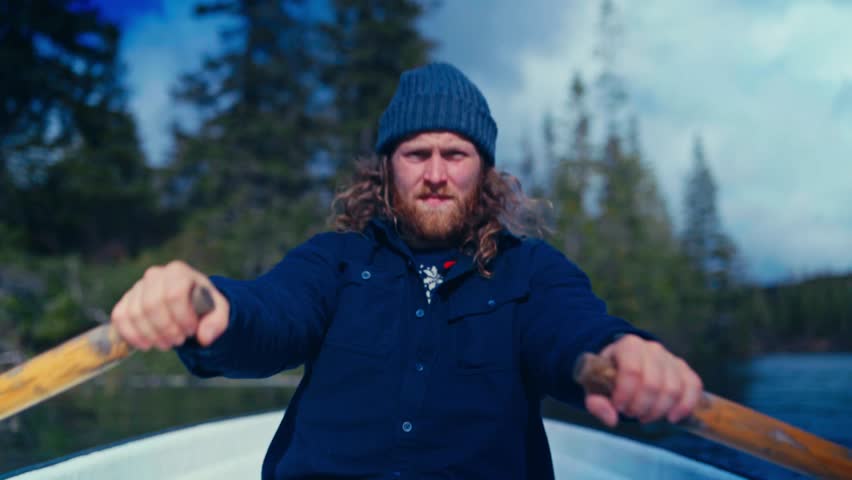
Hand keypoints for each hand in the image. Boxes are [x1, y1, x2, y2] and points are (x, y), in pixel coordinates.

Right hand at [110, 261, 228, 350]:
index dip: (182, 317)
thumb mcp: (219, 311)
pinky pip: (120, 318)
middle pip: (152, 305)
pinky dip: (132, 335)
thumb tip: (204, 338)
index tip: (191, 330)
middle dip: (166, 329)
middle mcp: (155, 275)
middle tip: (178, 341)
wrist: (187, 304)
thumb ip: (217, 322)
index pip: (174, 294)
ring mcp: (138, 287)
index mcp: (179, 272)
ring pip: (135, 314)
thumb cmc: (203, 306)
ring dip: (152, 336)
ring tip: (166, 343)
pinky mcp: (125, 301)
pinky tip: (147, 345)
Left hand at [584, 334, 702, 427]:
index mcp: (627, 346)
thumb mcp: (594, 386)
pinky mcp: (684, 369)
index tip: (619, 407)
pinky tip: (672, 417)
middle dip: (641, 407)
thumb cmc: (608, 376)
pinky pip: (693, 386)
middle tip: (631, 414)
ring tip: (645, 416)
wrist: (625, 362)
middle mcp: (651, 348)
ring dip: (659, 410)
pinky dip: (685, 405)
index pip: (632, 371)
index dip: (626, 395)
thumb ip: (596, 402)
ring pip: (673, 388)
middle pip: (653, 383)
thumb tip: (612, 419)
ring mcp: (670, 358)